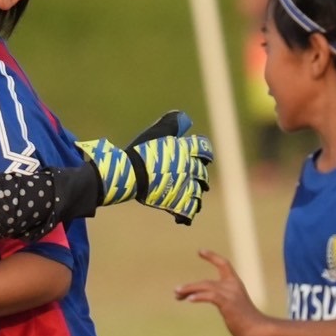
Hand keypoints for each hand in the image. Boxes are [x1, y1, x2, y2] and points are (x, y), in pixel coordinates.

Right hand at [76, 110, 213, 223]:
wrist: (130, 174)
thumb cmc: (140, 152)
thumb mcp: (156, 132)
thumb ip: (171, 124)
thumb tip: (186, 119)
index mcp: (185, 150)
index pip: (204, 149)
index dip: (204, 153)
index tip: (203, 157)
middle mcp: (189, 167)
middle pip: (202, 173)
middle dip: (200, 176)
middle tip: (198, 179)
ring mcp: (184, 186)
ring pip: (198, 192)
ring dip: (195, 194)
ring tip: (192, 197)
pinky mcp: (177, 202)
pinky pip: (189, 210)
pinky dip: (187, 214)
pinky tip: (184, 216)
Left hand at [174, 249, 267, 335]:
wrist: (257, 328)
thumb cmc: (244, 320)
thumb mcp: (233, 305)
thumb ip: (221, 299)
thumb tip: (206, 301)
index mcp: (235, 283)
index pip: (224, 264)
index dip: (212, 257)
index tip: (200, 251)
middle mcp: (232, 286)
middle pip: (206, 282)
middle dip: (190, 286)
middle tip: (176, 291)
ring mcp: (230, 294)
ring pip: (205, 287)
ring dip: (189, 290)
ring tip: (177, 294)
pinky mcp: (228, 303)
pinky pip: (211, 296)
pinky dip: (199, 296)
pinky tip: (189, 299)